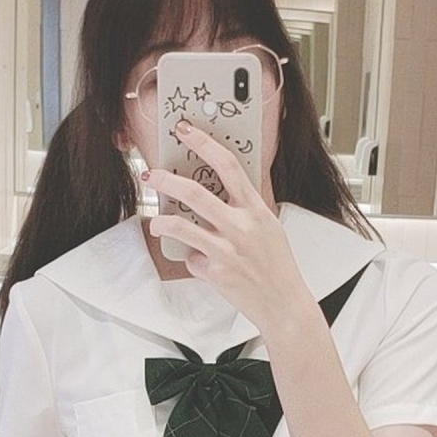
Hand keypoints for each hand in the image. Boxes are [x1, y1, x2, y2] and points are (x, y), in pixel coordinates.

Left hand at [142, 121, 312, 334]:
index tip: (186, 132)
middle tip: (152, 174)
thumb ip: (246, 208)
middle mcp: (242, 226)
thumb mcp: (269, 227)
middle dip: (167, 180)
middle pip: (195, 192)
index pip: (228, 165)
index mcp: (256, 209)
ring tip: (155, 220)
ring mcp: (227, 250)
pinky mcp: (216, 272)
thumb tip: (221, 191)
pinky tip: (200, 262)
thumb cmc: (277, 266)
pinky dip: (191, 258)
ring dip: (161, 221)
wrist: (284, 304)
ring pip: (182, 226)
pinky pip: (191, 258)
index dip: (204, 144)